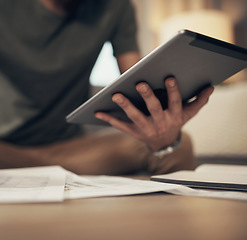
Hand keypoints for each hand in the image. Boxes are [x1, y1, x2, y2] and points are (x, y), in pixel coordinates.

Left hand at [95, 77, 213, 150]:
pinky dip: (108, 119)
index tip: (169, 77)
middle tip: (140, 83)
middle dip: (147, 96)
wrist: (164, 144)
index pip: (176, 102)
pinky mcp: (133, 132)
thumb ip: (199, 100)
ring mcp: (146, 128)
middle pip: (154, 109)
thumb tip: (210, 87)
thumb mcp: (189, 113)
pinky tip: (98, 111)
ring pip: (135, 117)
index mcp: (175, 116)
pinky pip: (120, 126)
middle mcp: (161, 123)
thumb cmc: (175, 122)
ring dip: (125, 106)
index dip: (173, 91)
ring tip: (116, 95)